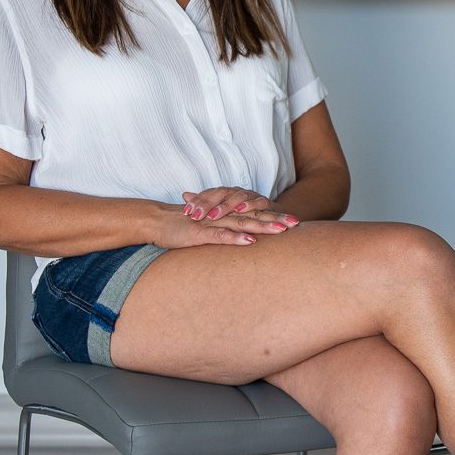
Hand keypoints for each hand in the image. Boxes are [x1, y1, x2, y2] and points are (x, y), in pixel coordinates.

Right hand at [159, 187, 299, 247]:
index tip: (295, 222)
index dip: (274, 216)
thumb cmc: (184, 226)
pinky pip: (220, 235)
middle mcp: (222, 215)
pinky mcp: (200, 233)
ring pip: (241, 223)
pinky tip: (250, 240)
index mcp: (225, 214)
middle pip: (253, 216)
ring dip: (262, 227)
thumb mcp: (208, 227)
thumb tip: (243, 236)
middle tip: (297, 224)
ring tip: (281, 231)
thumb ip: (225, 229)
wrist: (157, 220)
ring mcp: (211, 223)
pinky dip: (235, 237)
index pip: (254, 213)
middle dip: (276, 220)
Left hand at [182, 186, 274, 218]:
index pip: (209, 194)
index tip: (185, 212)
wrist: (272, 214)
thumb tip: (185, 194)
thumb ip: (205, 202)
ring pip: (237, 197)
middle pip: (221, 193)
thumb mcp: (223, 209)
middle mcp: (238, 192)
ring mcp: (252, 196)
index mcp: (227, 193)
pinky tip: (240, 211)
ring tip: (213, 215)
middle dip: (207, 204)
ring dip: (225, 206)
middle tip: (195, 215)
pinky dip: (249, 205)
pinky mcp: (267, 203)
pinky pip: (258, 202)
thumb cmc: (245, 213)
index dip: (197, 202)